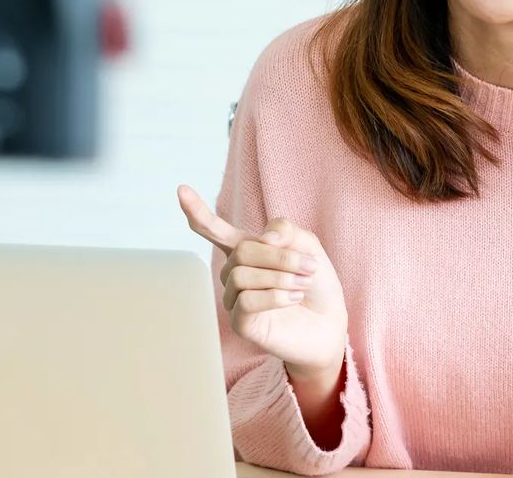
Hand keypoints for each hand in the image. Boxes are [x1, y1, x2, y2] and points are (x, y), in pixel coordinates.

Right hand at [177, 184, 347, 380]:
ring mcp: (234, 298)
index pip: (214, 230)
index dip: (198, 211)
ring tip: (303, 284)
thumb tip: (262, 238)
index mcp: (246, 250)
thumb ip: (286, 231)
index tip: (181, 189)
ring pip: (242, 275)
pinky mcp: (240, 323)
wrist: (330, 323)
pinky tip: (293, 299)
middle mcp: (234, 273)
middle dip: (279, 256)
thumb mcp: (309, 246)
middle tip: (309, 266)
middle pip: (242, 251)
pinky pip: (246, 301)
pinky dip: (275, 296)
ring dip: (280, 277)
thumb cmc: (316, 285)